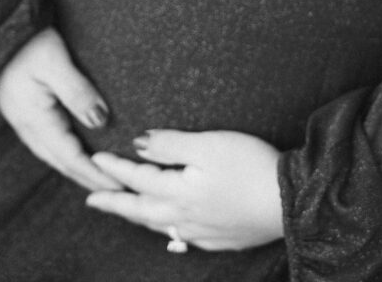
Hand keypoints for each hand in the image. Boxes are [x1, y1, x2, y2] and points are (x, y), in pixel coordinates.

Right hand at [0, 27, 121, 191]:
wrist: (1, 29)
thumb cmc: (29, 43)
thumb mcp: (56, 63)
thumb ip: (78, 93)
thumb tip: (101, 122)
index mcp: (36, 120)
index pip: (71, 157)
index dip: (96, 172)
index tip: (121, 184)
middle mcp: (29, 127)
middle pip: (63, 162)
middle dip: (90, 178)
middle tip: (119, 189)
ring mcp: (26, 120)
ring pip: (55, 154)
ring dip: (79, 168)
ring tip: (102, 177)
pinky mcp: (27, 111)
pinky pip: (51, 141)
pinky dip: (69, 152)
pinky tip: (79, 151)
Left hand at [86, 130, 283, 250]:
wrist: (289, 202)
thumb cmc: (250, 166)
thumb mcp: (209, 144)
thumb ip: (171, 144)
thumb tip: (137, 144)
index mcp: (178, 191)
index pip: (138, 178)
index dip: (115, 168)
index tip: (95, 159)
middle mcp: (184, 216)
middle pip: (140, 209)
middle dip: (114, 202)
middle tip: (92, 199)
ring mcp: (202, 231)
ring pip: (159, 226)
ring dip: (137, 217)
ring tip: (124, 212)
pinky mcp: (221, 238)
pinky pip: (183, 238)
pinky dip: (167, 231)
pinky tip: (170, 233)